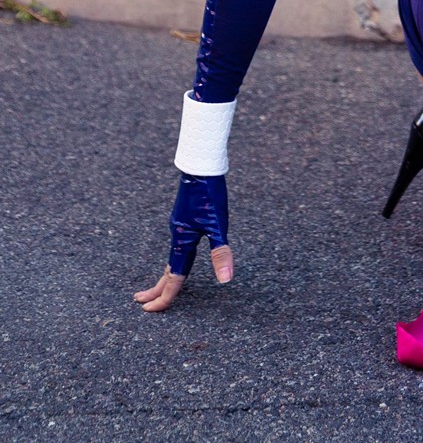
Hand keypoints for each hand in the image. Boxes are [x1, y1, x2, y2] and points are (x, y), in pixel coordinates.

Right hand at [133, 173, 232, 312]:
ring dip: (165, 274)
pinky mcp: (184, 218)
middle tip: (141, 305)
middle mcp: (177, 235)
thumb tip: (226, 281)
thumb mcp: (218, 225)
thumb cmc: (210, 194)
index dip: (165, 297)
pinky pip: (176, 245)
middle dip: (156, 289)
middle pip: (167, 269)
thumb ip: (220, 253)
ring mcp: (179, 226)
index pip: (173, 276)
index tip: (150, 312)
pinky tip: (180, 254)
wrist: (200, 165)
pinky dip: (173, 259)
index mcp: (182, 240)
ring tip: (158, 286)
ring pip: (171, 256)